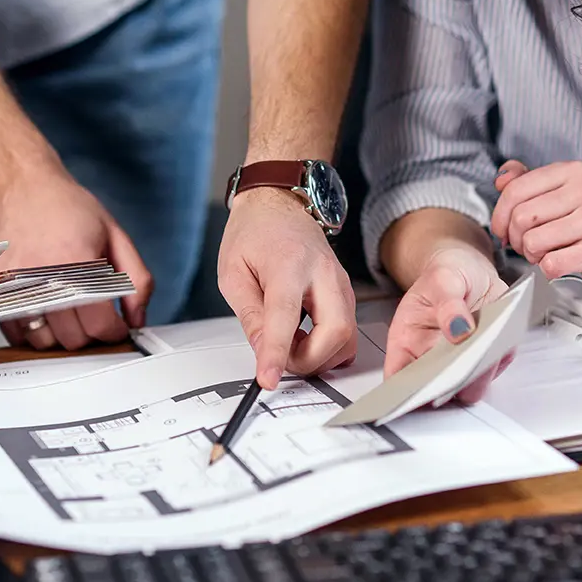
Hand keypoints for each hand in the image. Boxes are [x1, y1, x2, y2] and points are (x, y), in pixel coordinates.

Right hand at [0, 172, 152, 351]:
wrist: (21, 187)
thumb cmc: (67, 208)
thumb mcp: (115, 235)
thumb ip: (136, 279)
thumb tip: (137, 318)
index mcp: (76, 263)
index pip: (99, 324)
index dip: (115, 330)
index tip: (117, 325)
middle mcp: (41, 277)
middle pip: (73, 338)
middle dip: (91, 331)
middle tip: (93, 312)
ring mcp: (13, 285)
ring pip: (45, 341)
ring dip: (61, 333)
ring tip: (67, 308)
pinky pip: (16, 332)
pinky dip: (32, 328)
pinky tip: (44, 307)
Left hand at [218, 188, 356, 389]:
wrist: (279, 203)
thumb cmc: (254, 231)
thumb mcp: (233, 273)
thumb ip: (249, 316)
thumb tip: (262, 352)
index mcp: (289, 264)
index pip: (285, 316)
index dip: (277, 352)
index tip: (268, 378)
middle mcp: (323, 273)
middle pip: (336, 332)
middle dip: (310, 360)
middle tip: (281, 359)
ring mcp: (341, 283)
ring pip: (348, 338)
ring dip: (320, 356)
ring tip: (291, 344)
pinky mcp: (346, 293)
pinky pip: (348, 333)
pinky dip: (329, 347)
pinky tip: (306, 338)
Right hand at [385, 244, 514, 403]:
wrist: (470, 270)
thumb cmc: (446, 273)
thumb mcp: (443, 279)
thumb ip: (448, 304)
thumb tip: (459, 330)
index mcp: (406, 342)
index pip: (398, 380)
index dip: (408, 394)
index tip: (428, 389)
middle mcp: (430, 359)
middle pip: (437, 392)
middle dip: (454, 382)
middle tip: (469, 357)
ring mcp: (459, 363)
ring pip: (470, 388)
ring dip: (483, 371)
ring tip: (488, 340)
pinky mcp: (485, 360)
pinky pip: (496, 369)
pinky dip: (501, 356)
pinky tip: (498, 335)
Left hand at [491, 160, 581, 295]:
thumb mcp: (557, 197)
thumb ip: (526, 183)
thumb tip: (501, 178)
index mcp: (573, 172)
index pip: (515, 190)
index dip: (500, 216)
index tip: (504, 231)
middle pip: (521, 217)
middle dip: (517, 239)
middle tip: (530, 246)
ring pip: (533, 241)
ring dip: (533, 256)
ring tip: (548, 254)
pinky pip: (551, 263)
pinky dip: (549, 270)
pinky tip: (562, 264)